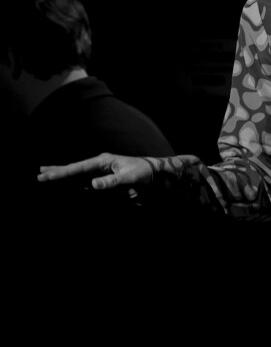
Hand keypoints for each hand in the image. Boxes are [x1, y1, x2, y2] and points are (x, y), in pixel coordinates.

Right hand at [38, 153, 154, 189]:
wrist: (155, 174)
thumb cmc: (143, 173)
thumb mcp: (129, 177)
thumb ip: (111, 182)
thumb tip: (92, 185)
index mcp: (103, 161)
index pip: (78, 168)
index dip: (62, 173)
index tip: (47, 176)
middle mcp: (100, 164)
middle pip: (74, 168)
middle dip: (57, 171)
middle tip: (39, 174)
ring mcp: (101, 170)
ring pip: (77, 173)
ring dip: (62, 175)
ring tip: (46, 174)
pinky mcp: (104, 177)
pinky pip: (85, 179)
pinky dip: (73, 180)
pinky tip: (66, 181)